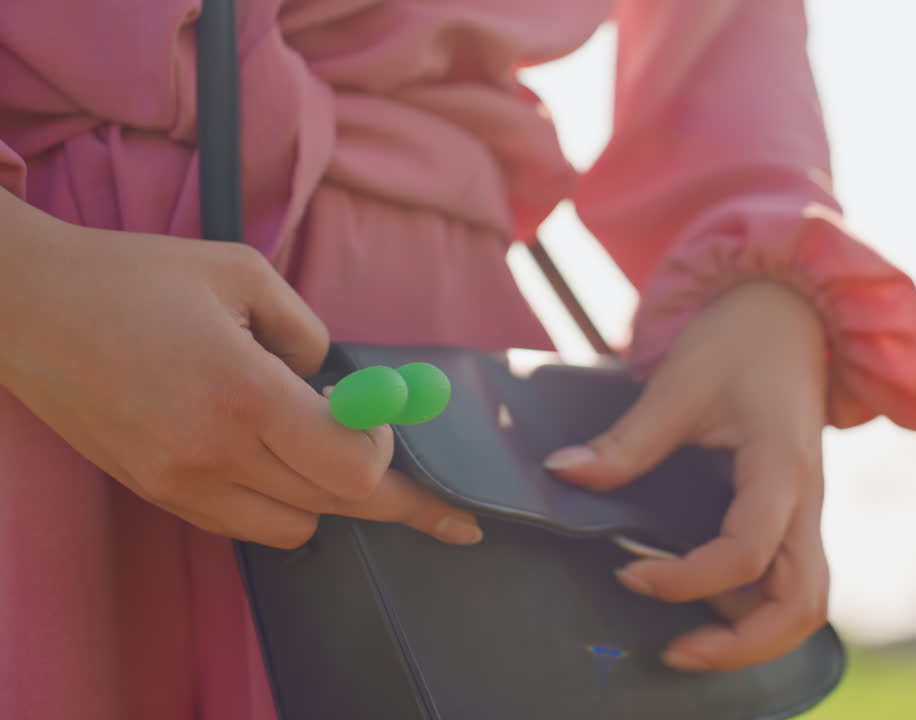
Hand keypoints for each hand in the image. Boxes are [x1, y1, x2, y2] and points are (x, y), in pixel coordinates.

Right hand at [0, 194, 479, 547]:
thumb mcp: (243, 273)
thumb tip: (342, 383)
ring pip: (294, 528)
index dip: (386, 453)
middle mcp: (213, 455)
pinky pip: (244, 525)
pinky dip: (278, 504)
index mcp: (245, 396)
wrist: (26, 308)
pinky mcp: (156, 494)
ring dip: (326, 497)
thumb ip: (309, 331)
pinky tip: (279, 462)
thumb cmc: (137, 278)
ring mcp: (180, 484)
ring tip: (325, 452)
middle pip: (335, 506)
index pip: (353, 469)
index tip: (385, 423)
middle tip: (434, 500)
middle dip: (388, 493)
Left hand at [545, 281, 829, 671]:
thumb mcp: (678, 383)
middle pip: (802, 603)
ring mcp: (806, 511)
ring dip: (754, 636)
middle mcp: (805, 499)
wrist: (787, 315)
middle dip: (742, 643)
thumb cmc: (737, 342)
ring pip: (806, 602)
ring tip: (687, 641)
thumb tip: (562, 474)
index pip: (747, 551)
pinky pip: (791, 581)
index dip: (688, 578)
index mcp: (780, 465)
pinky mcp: (794, 513)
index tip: (628, 573)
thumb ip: (626, 441)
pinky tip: (704, 606)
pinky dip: (755, 610)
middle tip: (675, 651)